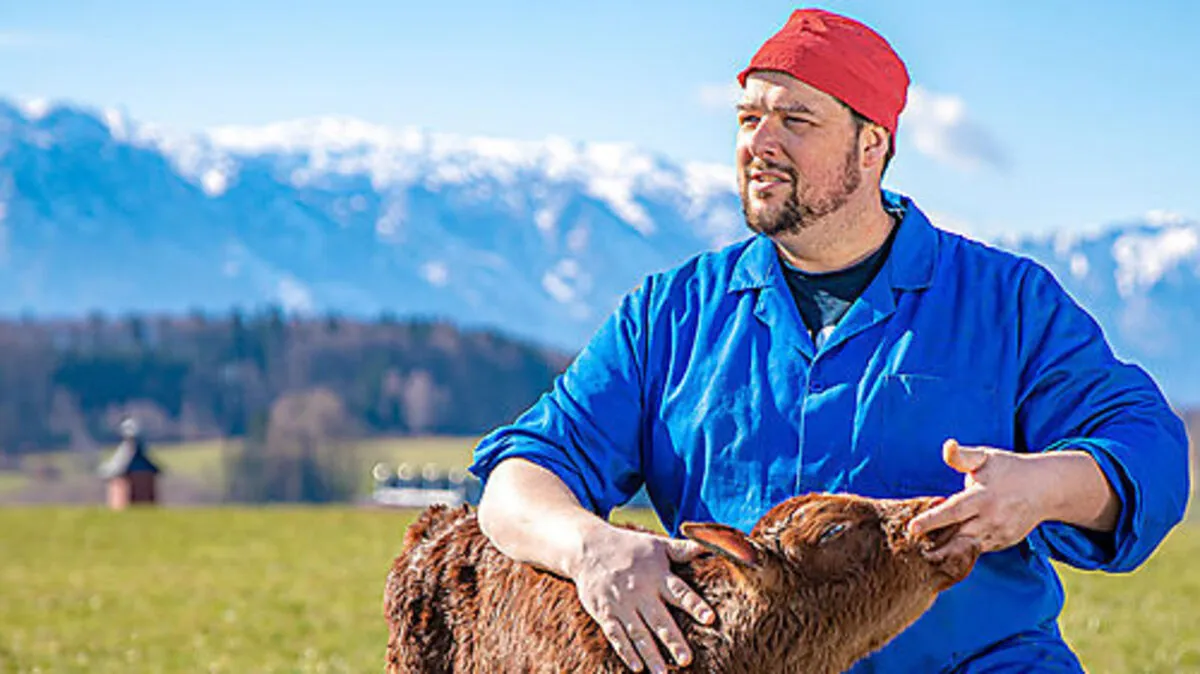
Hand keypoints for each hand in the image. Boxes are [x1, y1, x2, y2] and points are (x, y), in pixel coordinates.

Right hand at [570, 524, 715, 672]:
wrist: (587, 547)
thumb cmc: (628, 546)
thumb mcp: (657, 544)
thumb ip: (683, 550)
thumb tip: (710, 545)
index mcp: (657, 576)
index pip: (680, 593)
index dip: (695, 605)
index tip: (709, 618)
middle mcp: (640, 592)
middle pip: (659, 619)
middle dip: (673, 640)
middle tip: (687, 660)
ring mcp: (621, 604)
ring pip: (638, 633)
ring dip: (651, 654)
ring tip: (663, 673)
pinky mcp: (605, 613)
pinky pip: (615, 635)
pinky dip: (625, 652)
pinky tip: (636, 668)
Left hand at [907, 439, 1056, 561]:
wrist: (1046, 489)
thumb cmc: (1009, 469)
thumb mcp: (985, 457)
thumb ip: (962, 457)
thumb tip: (947, 446)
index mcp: (982, 497)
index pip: (952, 511)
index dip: (931, 520)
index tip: (911, 528)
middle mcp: (991, 518)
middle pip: (957, 537)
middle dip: (934, 544)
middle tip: (911, 547)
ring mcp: (999, 533)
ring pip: (966, 547)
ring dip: (946, 550)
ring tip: (925, 552)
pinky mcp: (1003, 542)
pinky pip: (978, 549)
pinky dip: (962, 550)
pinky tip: (946, 548)